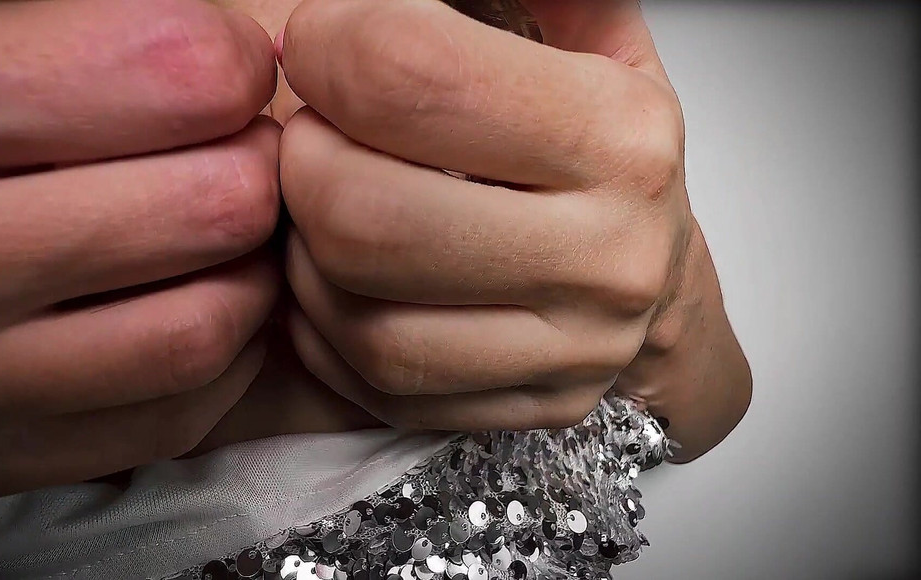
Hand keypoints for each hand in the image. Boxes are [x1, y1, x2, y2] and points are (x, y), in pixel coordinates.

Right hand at [0, 0, 280, 509]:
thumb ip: (50, 25)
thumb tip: (215, 40)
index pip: (176, 72)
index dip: (226, 56)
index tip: (216, 61)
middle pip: (214, 204)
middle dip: (251, 161)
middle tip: (228, 145)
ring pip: (207, 325)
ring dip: (248, 267)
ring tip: (217, 228)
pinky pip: (167, 417)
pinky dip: (217, 360)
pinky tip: (191, 303)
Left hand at [279, 0, 750, 460]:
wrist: (655, 274)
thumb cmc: (594, 146)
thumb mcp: (580, 38)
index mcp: (620, 136)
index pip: (411, 76)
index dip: (328, 44)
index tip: (320, 43)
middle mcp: (607, 256)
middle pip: (365, 214)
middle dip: (301, 160)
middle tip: (313, 133)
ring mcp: (567, 351)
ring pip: (360, 315)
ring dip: (303, 249)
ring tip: (321, 205)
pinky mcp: (523, 407)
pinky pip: (371, 380)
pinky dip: (322, 323)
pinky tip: (336, 276)